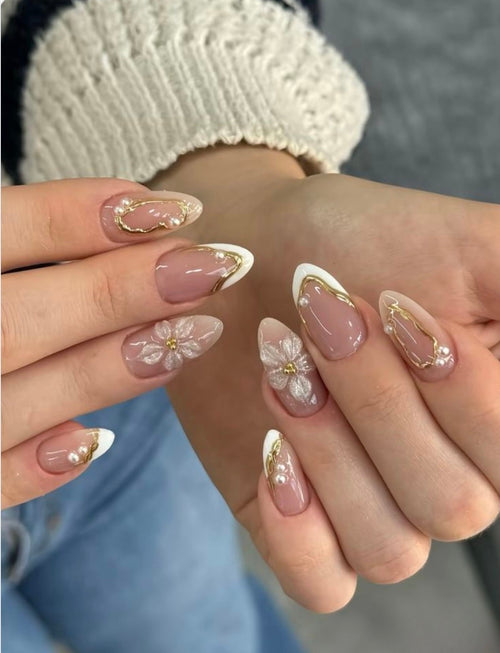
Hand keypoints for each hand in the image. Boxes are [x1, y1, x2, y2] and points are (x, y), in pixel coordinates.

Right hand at [1, 178, 252, 507]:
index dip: (84, 215)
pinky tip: (92, 445)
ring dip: (108, 368)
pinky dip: (29, 468)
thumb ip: (19, 239)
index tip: (178, 210)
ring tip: (195, 333)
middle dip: (121, 290)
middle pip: (17, 317)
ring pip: (12, 397)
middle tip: (216, 267)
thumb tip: (122, 216)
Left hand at [152, 145, 499, 610]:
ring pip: (388, 549)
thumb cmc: (355, 239)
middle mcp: (443, 470)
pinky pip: (322, 583)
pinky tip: (271, 453)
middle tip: (321, 322)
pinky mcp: (298, 522)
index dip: (458, 393)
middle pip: (452, 507)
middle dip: (377, 405)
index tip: (397, 307)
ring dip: (330, 452)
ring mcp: (370, 503)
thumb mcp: (467, 243)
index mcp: (490, 416)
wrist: (251, 256)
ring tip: (281, 369)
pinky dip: (297, 532)